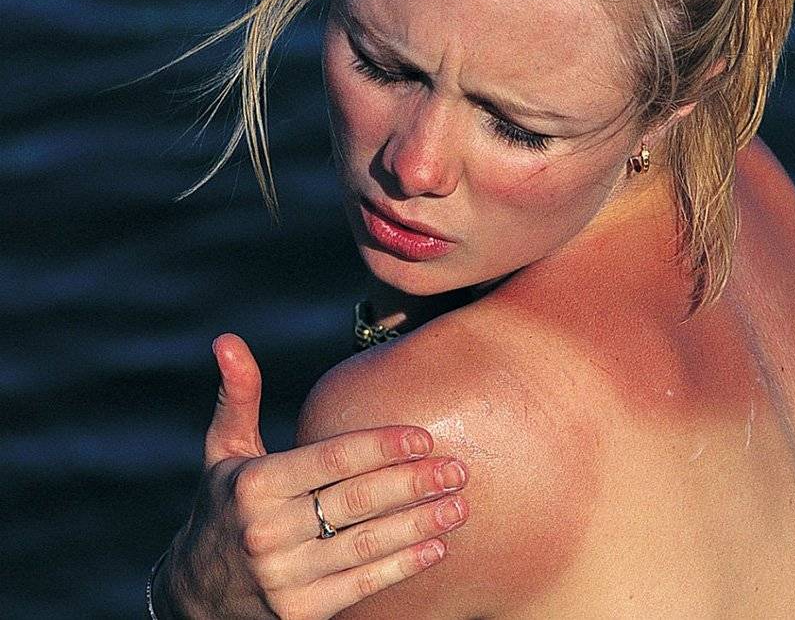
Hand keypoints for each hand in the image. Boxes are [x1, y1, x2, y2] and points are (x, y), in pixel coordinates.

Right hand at [152, 334, 468, 618]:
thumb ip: (238, 397)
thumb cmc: (223, 507)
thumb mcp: (222, 453)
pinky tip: (438, 547)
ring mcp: (283, 575)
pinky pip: (363, 585)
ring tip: (460, 506)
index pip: (330, 458)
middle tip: (458, 469)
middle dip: (413, 483)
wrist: (195, 596)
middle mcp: (267, 530)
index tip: (424, 437)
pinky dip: (404, 566)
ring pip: (367, 544)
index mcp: (254, 484)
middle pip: (357, 501)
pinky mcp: (300, 612)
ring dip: (420, 524)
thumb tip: (227, 341)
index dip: (381, 446)